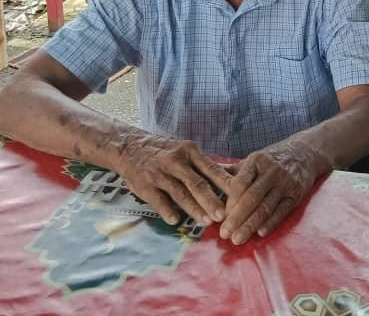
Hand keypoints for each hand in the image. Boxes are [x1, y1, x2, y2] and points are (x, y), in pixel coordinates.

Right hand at [116, 134, 231, 226]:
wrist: (129, 146)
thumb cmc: (164, 152)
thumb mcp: (185, 151)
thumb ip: (204, 166)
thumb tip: (230, 181)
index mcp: (190, 151)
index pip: (212, 169)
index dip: (225, 184)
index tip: (239, 196)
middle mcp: (176, 161)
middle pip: (197, 183)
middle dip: (211, 200)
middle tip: (224, 215)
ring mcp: (159, 173)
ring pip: (180, 193)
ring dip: (194, 209)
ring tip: (206, 221)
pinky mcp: (144, 185)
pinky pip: (158, 200)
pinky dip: (167, 211)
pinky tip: (176, 221)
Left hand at [220, 140, 324, 244]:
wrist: (306, 152)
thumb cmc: (273, 159)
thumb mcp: (254, 159)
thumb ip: (232, 170)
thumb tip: (206, 174)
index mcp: (256, 161)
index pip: (240, 183)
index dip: (230, 201)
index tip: (219, 217)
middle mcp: (271, 172)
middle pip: (251, 198)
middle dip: (237, 218)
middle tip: (224, 234)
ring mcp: (285, 183)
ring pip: (265, 207)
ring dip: (250, 225)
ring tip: (237, 239)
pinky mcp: (296, 195)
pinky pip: (282, 211)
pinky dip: (271, 223)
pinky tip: (260, 233)